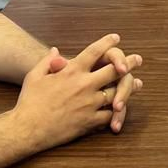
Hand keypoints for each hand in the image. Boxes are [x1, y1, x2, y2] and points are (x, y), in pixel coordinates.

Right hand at [11, 34, 143, 149]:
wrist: (27, 129)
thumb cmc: (29, 101)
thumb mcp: (34, 76)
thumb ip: (47, 61)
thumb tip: (56, 51)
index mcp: (71, 71)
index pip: (94, 52)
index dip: (107, 43)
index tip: (116, 38)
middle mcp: (84, 85)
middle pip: (114, 71)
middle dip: (128, 63)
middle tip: (138, 59)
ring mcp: (89, 104)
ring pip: (116, 93)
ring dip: (128, 88)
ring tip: (139, 84)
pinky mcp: (90, 121)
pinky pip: (109, 115)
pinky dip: (116, 112)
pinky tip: (122, 108)